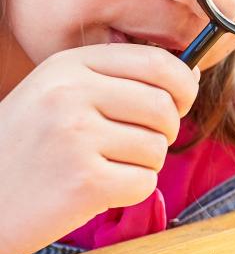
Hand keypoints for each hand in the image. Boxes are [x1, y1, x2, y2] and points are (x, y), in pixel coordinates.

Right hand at [0, 45, 199, 253]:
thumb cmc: (25, 151)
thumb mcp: (56, 96)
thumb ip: (117, 81)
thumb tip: (190, 75)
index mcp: (68, 66)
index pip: (157, 61)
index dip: (183, 85)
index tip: (180, 103)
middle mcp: (70, 94)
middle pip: (164, 107)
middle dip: (163, 131)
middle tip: (132, 147)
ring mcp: (76, 137)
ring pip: (157, 148)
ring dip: (141, 165)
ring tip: (99, 168)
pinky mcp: (85, 182)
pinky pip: (144, 183)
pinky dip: (129, 192)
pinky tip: (93, 192)